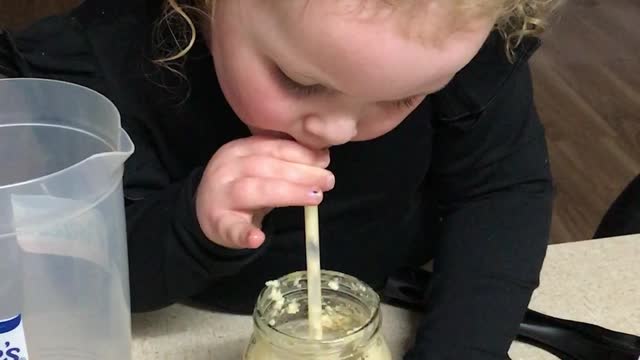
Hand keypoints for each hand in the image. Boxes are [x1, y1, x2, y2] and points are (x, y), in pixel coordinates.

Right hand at [195, 135, 333, 248]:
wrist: (205, 213)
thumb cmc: (241, 187)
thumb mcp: (258, 167)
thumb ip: (284, 161)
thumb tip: (323, 157)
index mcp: (238, 150)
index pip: (271, 147)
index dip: (299, 152)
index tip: (324, 159)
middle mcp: (226, 169)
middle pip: (264, 167)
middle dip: (300, 173)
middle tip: (328, 180)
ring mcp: (219, 197)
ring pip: (252, 191)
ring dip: (286, 193)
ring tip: (314, 197)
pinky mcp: (217, 224)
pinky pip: (230, 228)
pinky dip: (244, 234)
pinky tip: (258, 239)